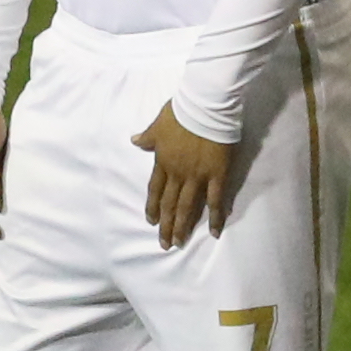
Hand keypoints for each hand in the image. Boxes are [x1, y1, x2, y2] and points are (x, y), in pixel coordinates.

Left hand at [135, 102, 235, 248]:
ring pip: (188, 206)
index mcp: (163, 162)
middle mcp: (178, 174)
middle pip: (169, 204)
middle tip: (164, 243)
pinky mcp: (217, 175)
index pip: (155, 189)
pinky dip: (215, 217)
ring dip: (183, 226)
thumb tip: (134, 140)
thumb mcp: (158, 124)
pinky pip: (216, 200)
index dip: (152, 206)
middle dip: (166, 225)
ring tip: (179, 243)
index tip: (151, 221)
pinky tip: (214, 232)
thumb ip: (147, 136)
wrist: (204, 106)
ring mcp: (197, 176)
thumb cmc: (180, 111)